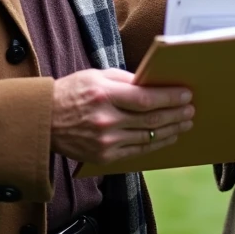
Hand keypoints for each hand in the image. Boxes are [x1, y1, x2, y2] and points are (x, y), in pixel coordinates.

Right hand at [50, 68, 193, 164]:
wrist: (43, 121)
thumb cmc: (71, 92)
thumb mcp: (96, 76)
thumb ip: (125, 79)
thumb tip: (153, 83)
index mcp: (103, 95)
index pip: (145, 98)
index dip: (169, 98)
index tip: (186, 95)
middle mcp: (105, 120)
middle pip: (150, 120)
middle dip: (175, 114)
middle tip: (191, 110)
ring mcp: (105, 142)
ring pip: (147, 138)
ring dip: (170, 130)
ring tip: (184, 123)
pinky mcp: (104, 157)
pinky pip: (137, 151)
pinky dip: (155, 144)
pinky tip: (167, 137)